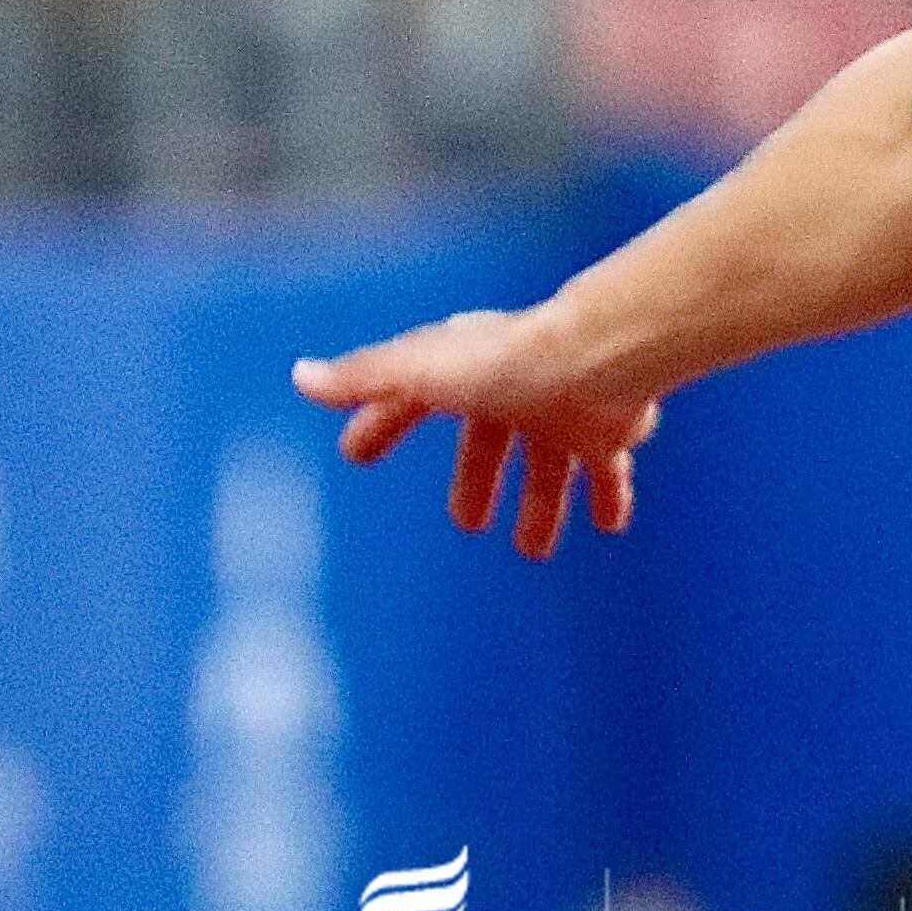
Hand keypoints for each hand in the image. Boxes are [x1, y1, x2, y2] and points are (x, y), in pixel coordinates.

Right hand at [291, 307, 665, 560]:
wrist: (596, 360)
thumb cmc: (505, 362)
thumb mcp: (419, 370)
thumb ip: (363, 377)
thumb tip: (302, 377)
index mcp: (465, 371)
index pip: (411, 399)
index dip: (382, 425)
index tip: (358, 455)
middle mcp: (518, 390)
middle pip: (491, 442)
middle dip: (476, 478)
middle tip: (468, 522)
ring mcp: (566, 412)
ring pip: (551, 466)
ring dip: (542, 505)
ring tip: (533, 550)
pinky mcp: (609, 430)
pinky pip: (609, 470)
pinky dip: (609, 496)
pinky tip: (610, 524)